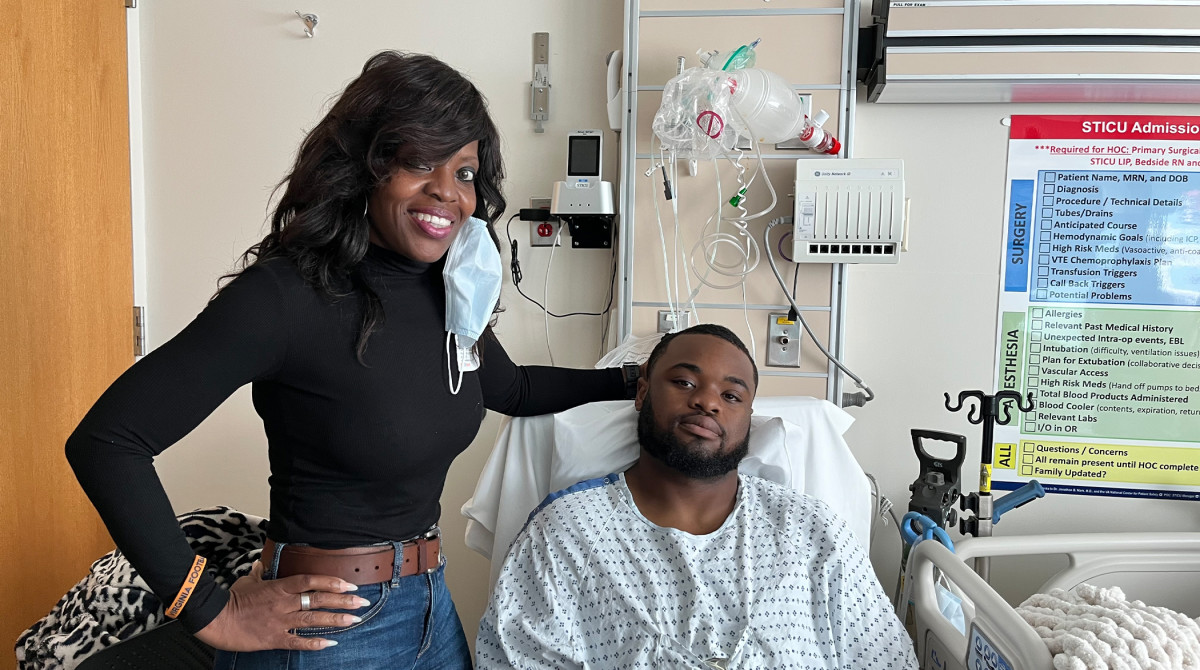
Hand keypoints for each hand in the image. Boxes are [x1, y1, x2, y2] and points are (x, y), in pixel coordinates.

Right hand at [194, 560, 367, 651]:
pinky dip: (315, 643)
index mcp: (280, 587)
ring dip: (336, 619)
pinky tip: (331, 643)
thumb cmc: (231, 598)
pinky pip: (298, 641)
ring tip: (355, 619)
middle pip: (319, 599)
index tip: (350, 583)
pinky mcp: (274, 639)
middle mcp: (284, 603)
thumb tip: (262, 564)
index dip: (332, 581)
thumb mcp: (248, 580)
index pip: (311, 580)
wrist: (215, 618)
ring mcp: (280, 621)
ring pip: (314, 619)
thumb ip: (260, 573)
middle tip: (362, 601)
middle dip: (343, 600)